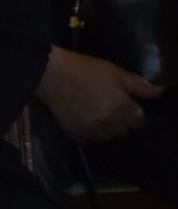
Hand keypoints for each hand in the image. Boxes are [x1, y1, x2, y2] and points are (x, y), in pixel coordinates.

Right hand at [38, 46, 164, 143]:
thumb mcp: (114, 71)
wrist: (49, 73)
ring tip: (97, 115)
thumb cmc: (84, 68)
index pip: (139, 121)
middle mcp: (109, 123)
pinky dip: (88, 132)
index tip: (127, 105)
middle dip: (121, 122)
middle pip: (124, 131)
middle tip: (111, 108)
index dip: (134, 113)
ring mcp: (91, 130)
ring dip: (105, 129)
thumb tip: (160, 91)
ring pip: (107, 137)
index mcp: (122, 108)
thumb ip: (139, 85)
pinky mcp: (74, 133)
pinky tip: (83, 120)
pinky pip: (88, 139)